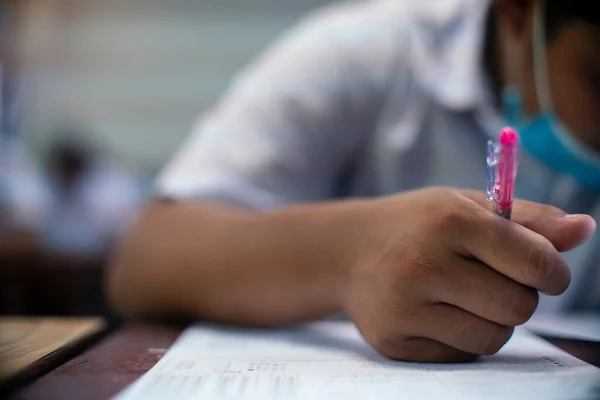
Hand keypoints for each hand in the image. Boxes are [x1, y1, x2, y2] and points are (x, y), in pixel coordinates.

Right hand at [339, 187, 595, 361]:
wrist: (347, 251)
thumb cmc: (417, 224)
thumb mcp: (466, 206)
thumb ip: (529, 219)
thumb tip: (586, 229)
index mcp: (448, 220)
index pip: (534, 261)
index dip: (553, 271)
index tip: (546, 272)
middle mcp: (422, 263)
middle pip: (518, 308)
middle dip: (520, 297)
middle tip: (495, 281)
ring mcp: (403, 307)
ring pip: (493, 339)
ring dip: (493, 321)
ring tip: (465, 297)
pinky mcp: (392, 341)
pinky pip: (459, 355)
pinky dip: (461, 338)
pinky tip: (436, 313)